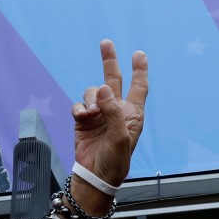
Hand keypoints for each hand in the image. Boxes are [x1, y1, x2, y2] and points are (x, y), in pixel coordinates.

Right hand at [72, 40, 148, 184]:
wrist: (94, 176)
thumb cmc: (114, 160)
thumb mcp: (120, 137)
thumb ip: (113, 111)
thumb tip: (103, 87)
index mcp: (132, 113)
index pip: (139, 87)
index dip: (139, 70)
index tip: (139, 53)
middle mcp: (116, 110)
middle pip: (113, 79)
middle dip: (109, 61)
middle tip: (106, 42)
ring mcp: (99, 114)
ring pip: (93, 92)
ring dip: (91, 98)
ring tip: (92, 113)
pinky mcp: (83, 121)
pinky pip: (79, 105)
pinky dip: (79, 108)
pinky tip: (82, 117)